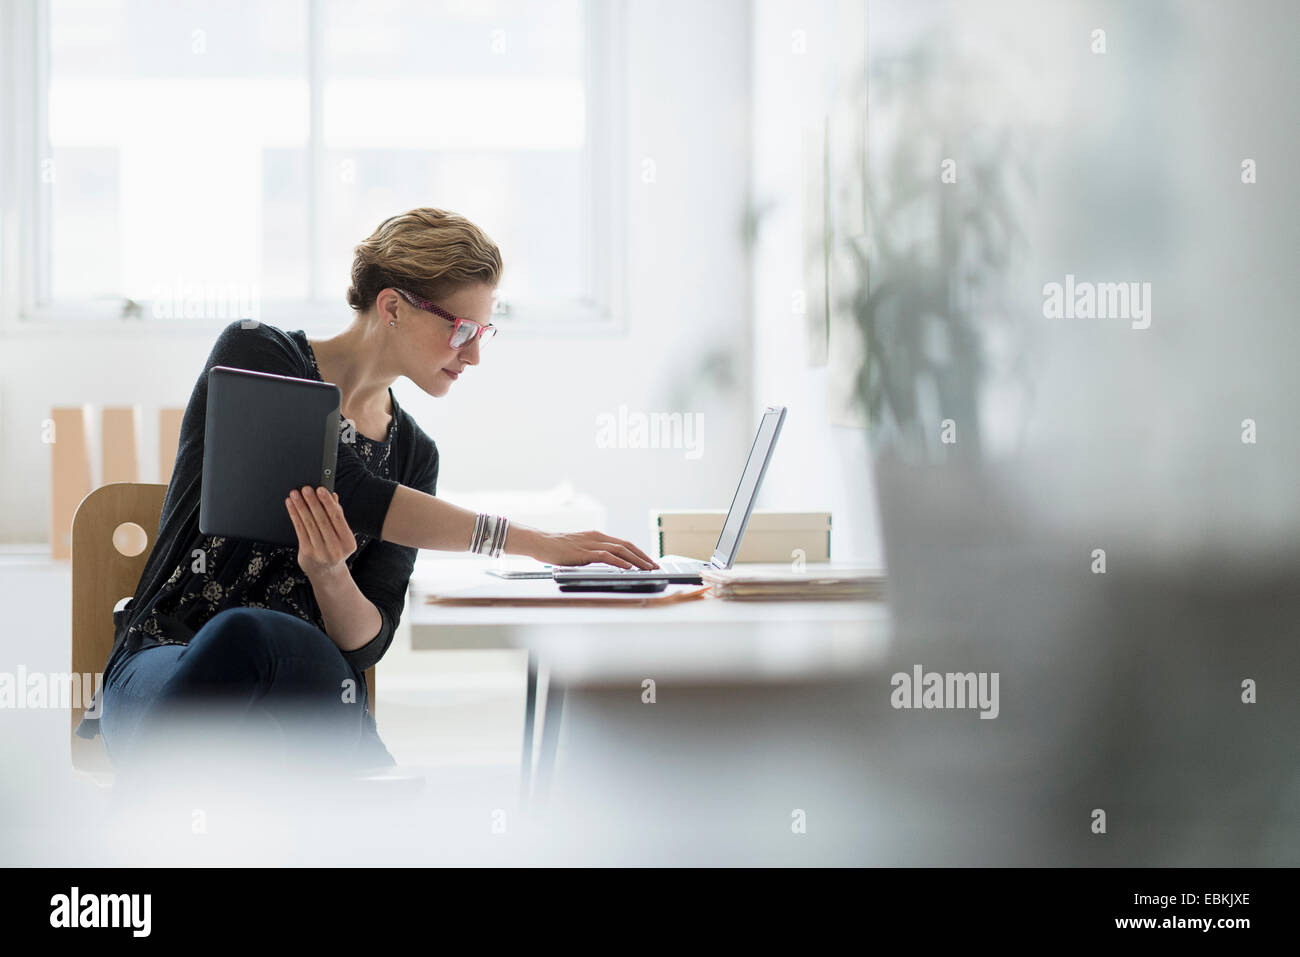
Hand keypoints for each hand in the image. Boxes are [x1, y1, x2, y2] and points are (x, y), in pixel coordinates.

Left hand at [286, 486, 356, 579]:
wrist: (326, 572)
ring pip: (309, 524)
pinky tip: (292, 506)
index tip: (321, 489)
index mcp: (348, 542)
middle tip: (305, 489)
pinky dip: (294, 516)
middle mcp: (335, 548)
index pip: (337, 518)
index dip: (328, 503)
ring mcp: (320, 552)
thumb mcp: (341, 535)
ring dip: (300, 507)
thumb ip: (337, 515)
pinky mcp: (307, 552)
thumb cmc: (335, 549)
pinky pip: (300, 530)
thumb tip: (332, 496)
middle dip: (312, 502)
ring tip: (295, 495)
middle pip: (322, 520)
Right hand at [525, 528, 659, 569]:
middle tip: (655, 566)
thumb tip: (606, 563)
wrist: (539, 542)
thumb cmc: (556, 548)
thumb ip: (592, 554)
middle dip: (643, 556)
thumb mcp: (579, 549)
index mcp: (597, 536)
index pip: (624, 543)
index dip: (639, 552)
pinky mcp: (583, 552)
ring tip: (647, 568)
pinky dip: (619, 561)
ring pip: (620, 550)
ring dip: (636, 560)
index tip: (649, 561)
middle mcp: (597, 537)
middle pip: (626, 545)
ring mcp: (590, 544)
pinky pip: (606, 556)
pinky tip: (628, 567)